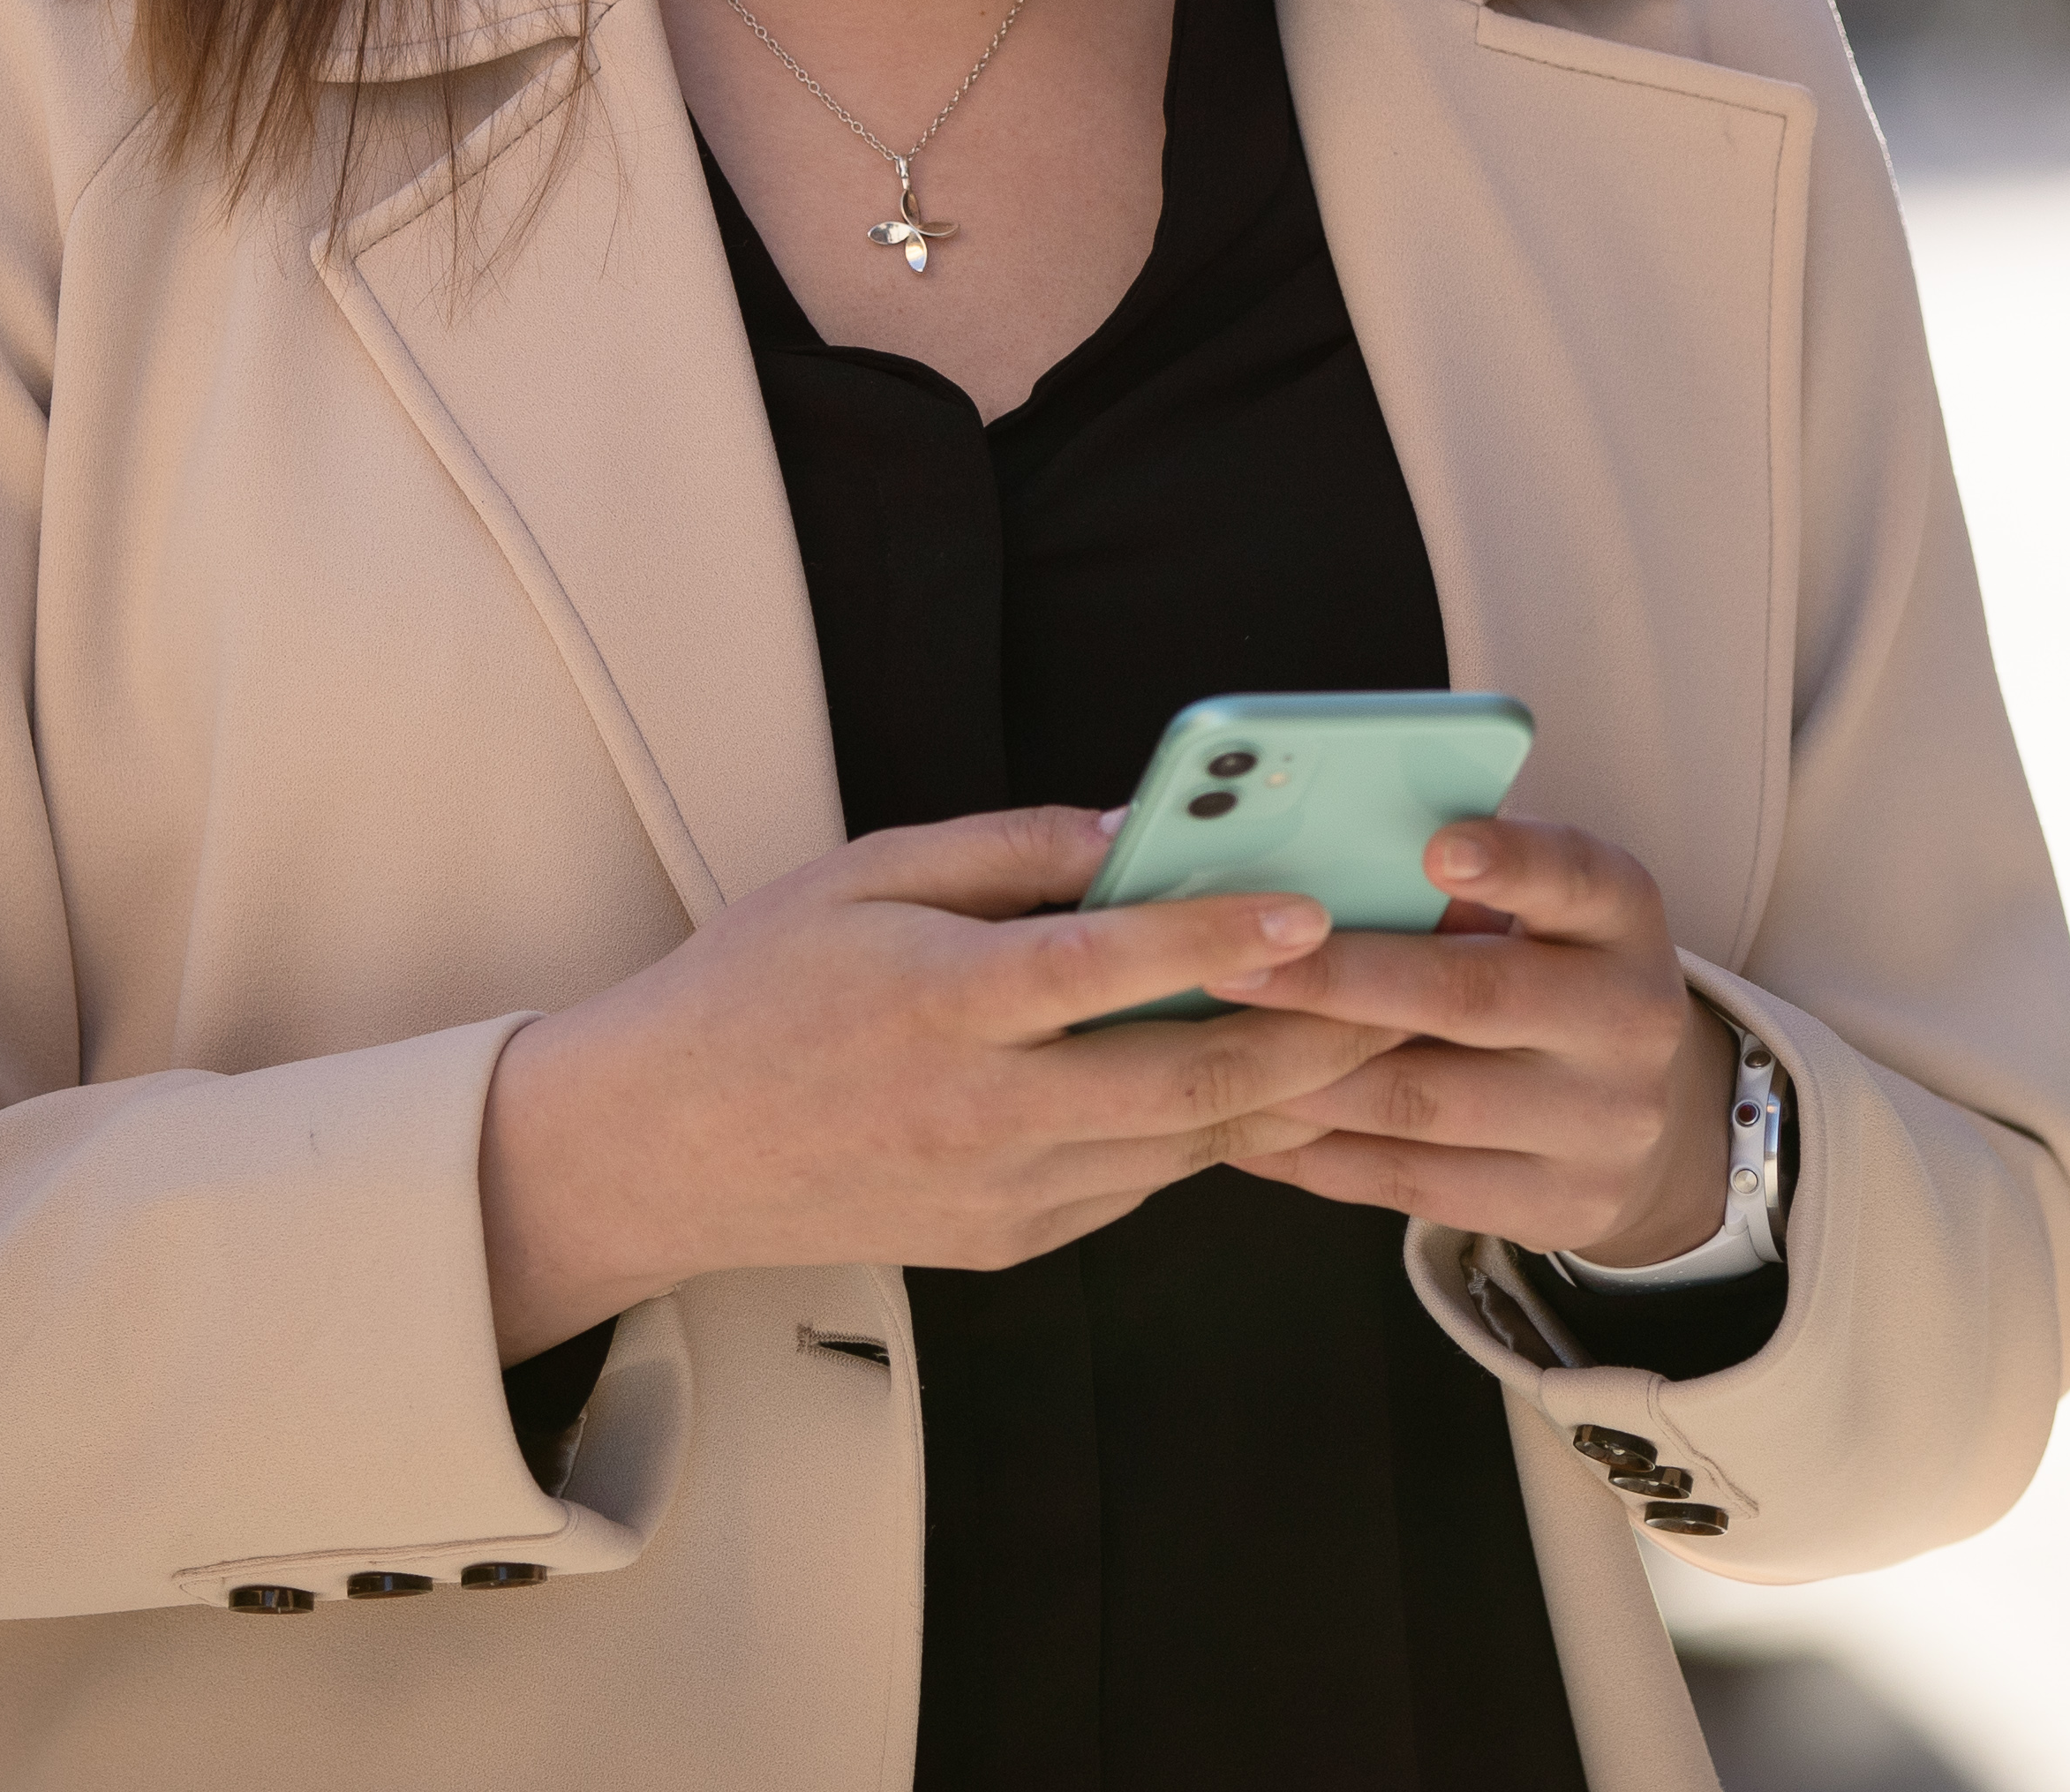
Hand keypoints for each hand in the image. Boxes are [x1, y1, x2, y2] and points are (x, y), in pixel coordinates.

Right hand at [475, 805, 1408, 1352]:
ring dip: (1290, 1088)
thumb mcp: (860, 875)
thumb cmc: (754, 989)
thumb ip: (1006, 849)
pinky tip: (1267, 1077)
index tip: (1322, 905)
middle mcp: (983, 1112)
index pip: (1107, 967)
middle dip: (1318, 1033)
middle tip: (1413, 981)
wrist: (656, 1156)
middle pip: (1188, 1079)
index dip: (1223, 934)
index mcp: (942, 1004)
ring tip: (1383, 1025)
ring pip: (1185, 1143)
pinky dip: (1211, 1129)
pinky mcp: (1009, 1243)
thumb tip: (1140, 826)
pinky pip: (1139, 1181)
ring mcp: (1001, 1193)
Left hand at [1207, 817, 1735, 1267]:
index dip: (1512, 861)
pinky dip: (1319, 1156)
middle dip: (1341, 981)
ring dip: (1309, 1076)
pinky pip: (1413, 1185)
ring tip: (1221, 1048)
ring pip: (1427, 1102)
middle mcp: (1630, 1019)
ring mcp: (1602, 1124)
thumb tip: (1311, 854)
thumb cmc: (1543, 973)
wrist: (1637, 1113)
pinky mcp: (1559, 1206)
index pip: (1578, 877)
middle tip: (1236, 966)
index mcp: (1623, 918)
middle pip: (1474, 996)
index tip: (1435, 848)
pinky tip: (1251, 1125)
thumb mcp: (1541, 910)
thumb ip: (1458, 881)